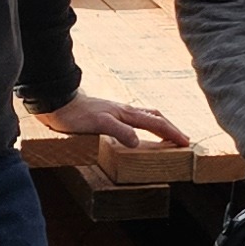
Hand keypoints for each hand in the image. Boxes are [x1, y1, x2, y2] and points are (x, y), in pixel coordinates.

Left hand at [42, 94, 190, 154]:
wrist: (59, 103)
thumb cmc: (76, 116)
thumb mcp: (99, 125)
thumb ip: (120, 132)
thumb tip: (138, 142)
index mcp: (127, 114)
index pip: (156, 124)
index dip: (172, 134)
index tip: (185, 142)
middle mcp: (126, 111)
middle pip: (156, 118)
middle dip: (171, 129)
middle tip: (183, 139)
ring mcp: (118, 111)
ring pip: (146, 116)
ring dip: (160, 125)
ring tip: (167, 133)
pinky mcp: (109, 114)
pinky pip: (135, 118)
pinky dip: (146, 124)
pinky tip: (139, 129)